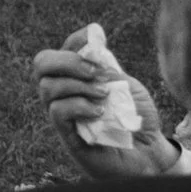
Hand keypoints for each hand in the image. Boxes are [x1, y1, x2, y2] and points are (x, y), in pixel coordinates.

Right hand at [31, 43, 176, 180]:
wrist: (149, 154)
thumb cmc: (137, 119)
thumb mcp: (125, 86)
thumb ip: (106, 68)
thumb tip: (92, 47)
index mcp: (77, 77)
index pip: (61, 49)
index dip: (75, 40)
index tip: (96, 37)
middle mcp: (64, 93)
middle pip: (41, 64)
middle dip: (66, 60)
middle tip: (93, 70)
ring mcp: (63, 115)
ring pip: (47, 87)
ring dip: (77, 84)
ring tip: (103, 94)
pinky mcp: (67, 136)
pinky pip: (57, 111)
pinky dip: (78, 105)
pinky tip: (99, 111)